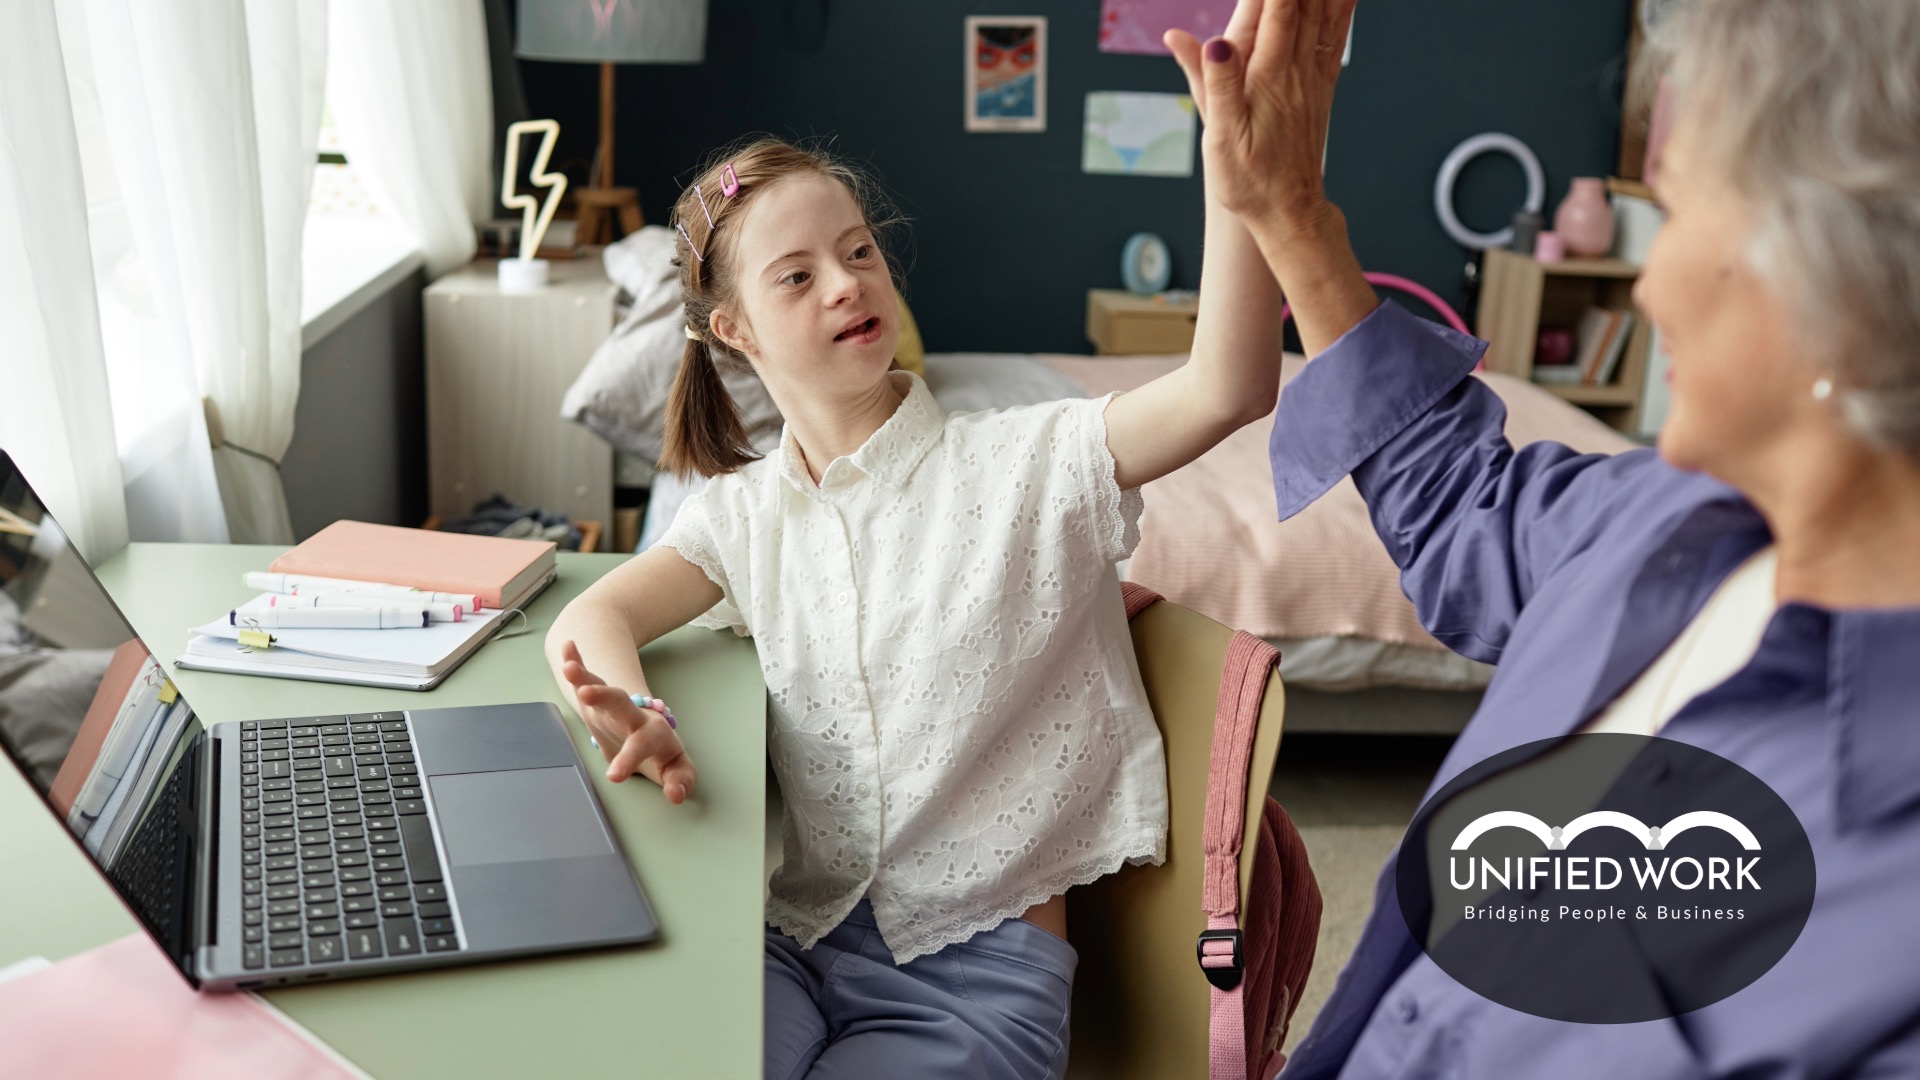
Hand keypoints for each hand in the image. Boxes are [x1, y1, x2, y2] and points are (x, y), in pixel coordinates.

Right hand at [558, 640, 697, 801]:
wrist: (648, 728)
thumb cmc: (659, 752)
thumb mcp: (675, 770)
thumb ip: (681, 781)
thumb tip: (675, 795)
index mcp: (650, 733)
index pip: (640, 745)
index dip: (628, 759)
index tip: (614, 776)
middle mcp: (630, 714)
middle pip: (619, 703)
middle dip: (604, 697)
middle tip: (586, 695)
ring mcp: (613, 704)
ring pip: (598, 687)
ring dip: (584, 676)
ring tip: (569, 667)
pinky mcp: (597, 698)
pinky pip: (586, 678)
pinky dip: (576, 662)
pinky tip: (567, 647)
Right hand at [1166, 0, 1357, 222]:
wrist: (1288, 212)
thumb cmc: (1248, 180)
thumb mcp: (1220, 139)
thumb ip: (1215, 86)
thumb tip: (1210, 43)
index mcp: (1267, 77)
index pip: (1276, 8)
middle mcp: (1296, 69)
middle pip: (1305, 1)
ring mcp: (1312, 76)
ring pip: (1325, 11)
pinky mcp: (1321, 86)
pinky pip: (1336, 33)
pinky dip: (1343, 5)